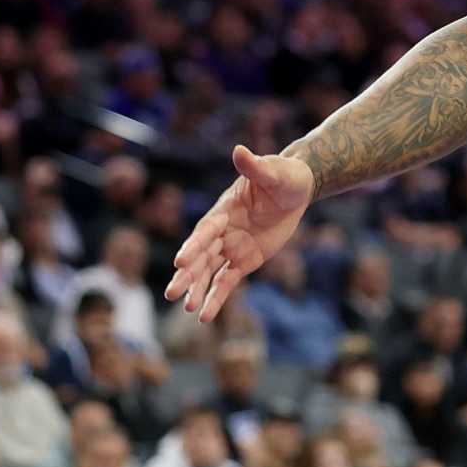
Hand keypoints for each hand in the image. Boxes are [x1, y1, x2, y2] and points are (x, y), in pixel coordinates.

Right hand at [165, 146, 314, 322]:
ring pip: (209, 271)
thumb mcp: (273, 171)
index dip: (194, 245)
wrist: (295, 190)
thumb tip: (239, 151)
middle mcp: (222, 231)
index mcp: (224, 209)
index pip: (206, 230)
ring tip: (186, 307)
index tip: (180, 261)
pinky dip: (216, 297)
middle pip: (201, 255)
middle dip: (188, 274)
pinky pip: (227, 281)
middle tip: (171, 293)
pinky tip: (204, 315)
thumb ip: (255, 166)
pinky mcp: (244, 261)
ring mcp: (231, 247)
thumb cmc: (284, 176)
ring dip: (197, 289)